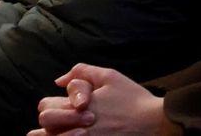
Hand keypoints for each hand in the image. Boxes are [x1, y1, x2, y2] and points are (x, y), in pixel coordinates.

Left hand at [31, 65, 168, 135]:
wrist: (155, 123)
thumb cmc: (133, 99)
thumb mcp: (109, 76)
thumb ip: (82, 72)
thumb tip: (59, 80)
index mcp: (78, 106)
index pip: (46, 108)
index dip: (49, 107)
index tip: (58, 109)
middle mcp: (78, 126)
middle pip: (46, 126)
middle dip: (47, 125)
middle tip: (53, 126)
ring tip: (53, 135)